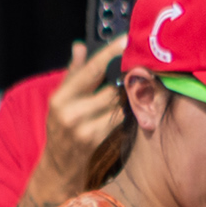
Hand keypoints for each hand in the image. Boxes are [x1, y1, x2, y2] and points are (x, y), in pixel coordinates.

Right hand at [25, 38, 131, 206]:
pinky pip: (122, 119)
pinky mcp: (99, 141)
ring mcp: (85, 128)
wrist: (59, 167)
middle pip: (111, 87)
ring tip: (143, 84)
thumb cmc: (62, 128)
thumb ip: (73, 73)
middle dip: (128, 76)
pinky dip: (129, 111)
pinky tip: (136, 106)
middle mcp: (71, 112)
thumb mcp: (60, 100)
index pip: (90, 70)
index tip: (128, 39)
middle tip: (146, 64)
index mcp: (60, 97)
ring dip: (132, 94)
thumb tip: (80, 46)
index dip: (110, 53)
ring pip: (120, 103)